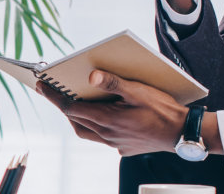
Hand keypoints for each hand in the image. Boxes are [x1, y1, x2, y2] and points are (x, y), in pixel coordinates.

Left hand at [38, 71, 191, 156]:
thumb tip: (90, 75)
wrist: (182, 133)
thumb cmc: (162, 109)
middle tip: (55, 93)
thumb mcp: (138, 91)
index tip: (40, 85)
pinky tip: (102, 116)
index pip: (71, 107)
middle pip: (75, 120)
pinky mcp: (123, 148)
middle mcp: (107, 134)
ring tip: (75, 104)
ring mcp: (115, 144)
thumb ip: (113, 83)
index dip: (53, 96)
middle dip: (63, 106)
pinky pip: (101, 138)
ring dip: (78, 118)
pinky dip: (95, 126)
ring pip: (87, 132)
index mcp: (107, 119)